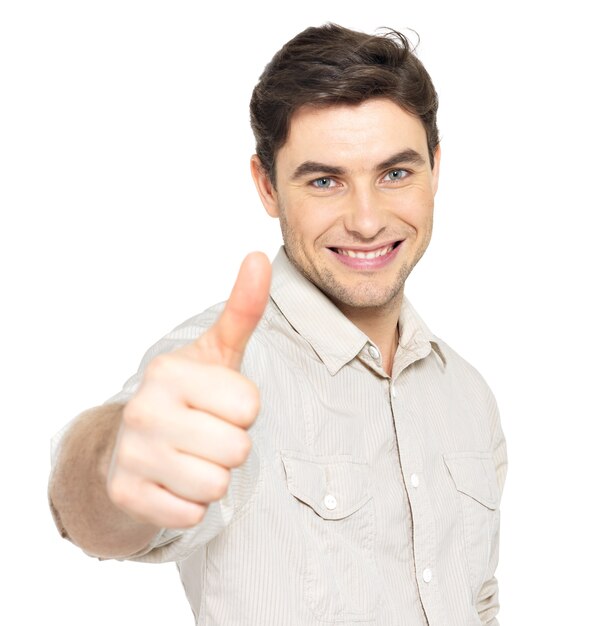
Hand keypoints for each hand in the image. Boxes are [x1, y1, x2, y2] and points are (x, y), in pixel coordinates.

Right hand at [107, 252, 270, 528]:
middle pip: (236, 448)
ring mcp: (131, 455)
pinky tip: (173, 482)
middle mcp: (144, 410)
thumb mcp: (215, 354)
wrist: (127, 446)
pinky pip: (190, 515)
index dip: (243, 410)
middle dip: (231, 446)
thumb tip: (257, 256)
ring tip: (190, 457)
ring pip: (215, 485)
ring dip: (212, 477)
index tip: (219, 405)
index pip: (249, 405)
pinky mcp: (126, 495)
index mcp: (170, 372)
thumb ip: (241, 310)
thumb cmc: (185, 397)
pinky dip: (190, 504)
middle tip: (206, 435)